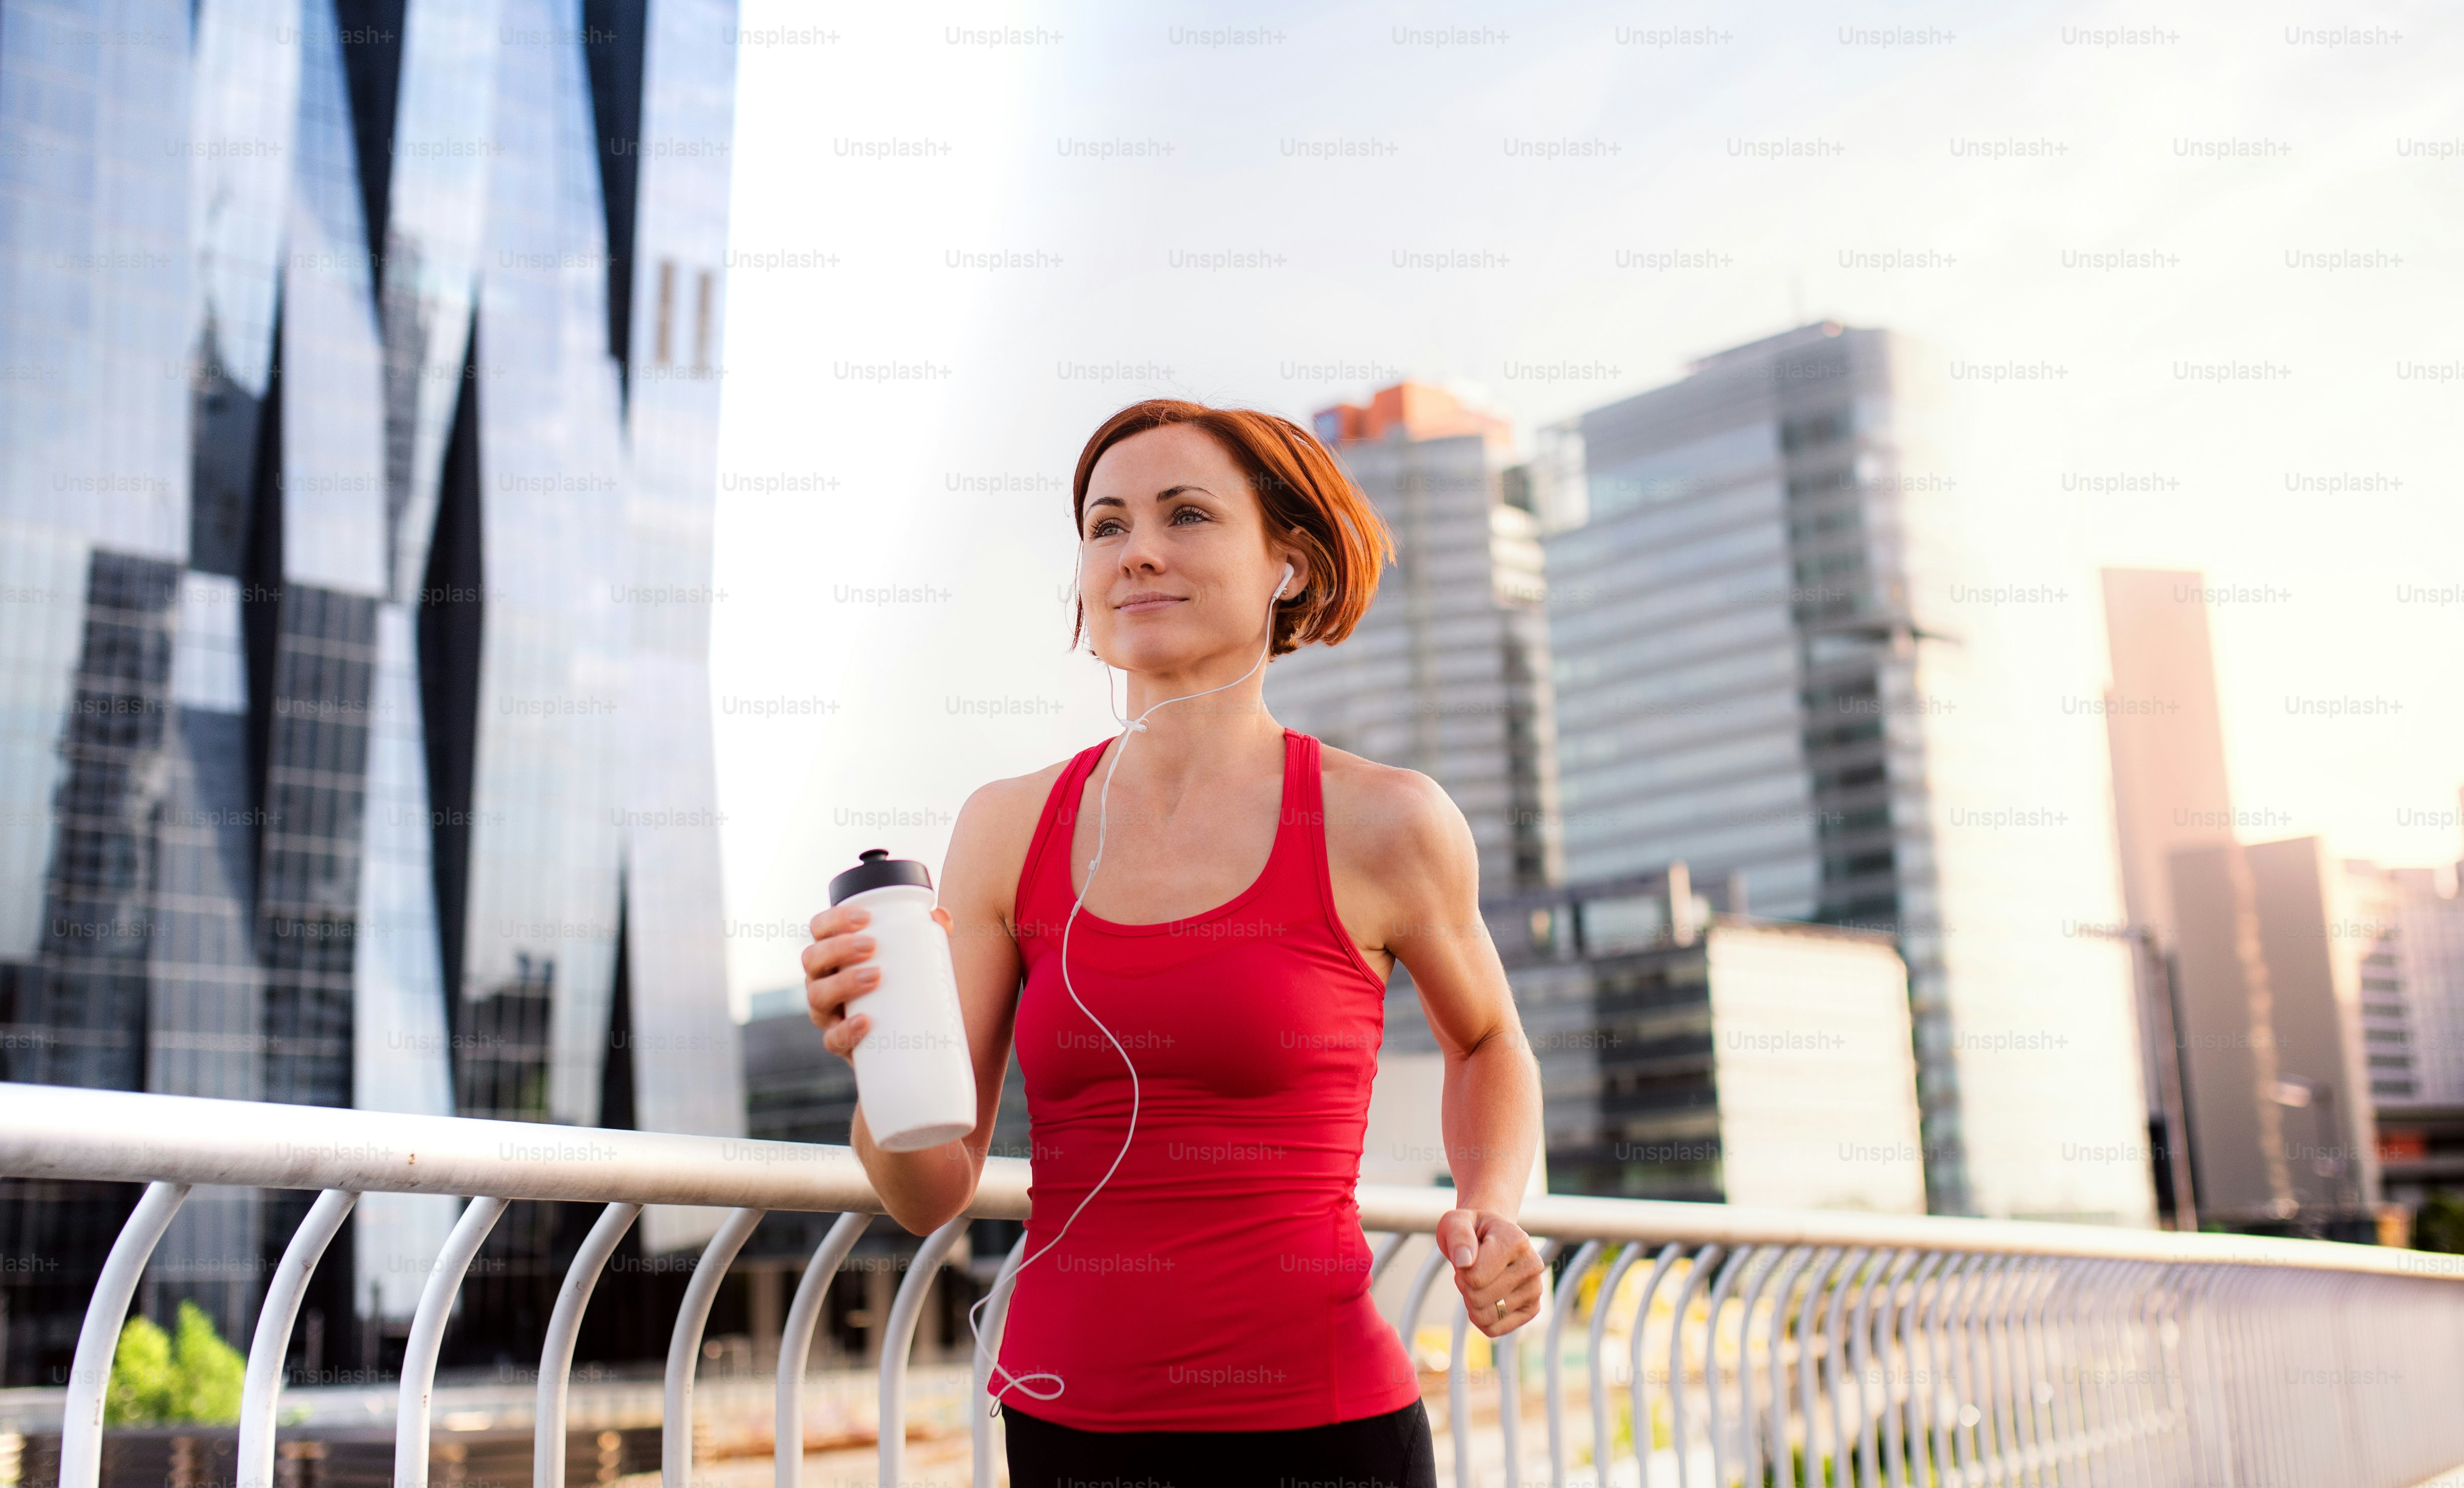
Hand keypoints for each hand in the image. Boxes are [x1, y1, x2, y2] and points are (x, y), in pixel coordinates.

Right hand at [802, 903, 954, 1063]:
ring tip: (875, 977)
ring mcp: (826, 1013)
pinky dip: (846, 1030)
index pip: (820, 929)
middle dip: (839, 948)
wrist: (905, 1037)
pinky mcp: (839, 1043)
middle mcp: (822, 981)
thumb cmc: (901, 986)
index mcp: (833, 955)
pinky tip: (864, 1021)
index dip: (834, 919)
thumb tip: (941, 916)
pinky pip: (832, 1039)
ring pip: (817, 995)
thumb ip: (927, 935)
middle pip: (813, 958)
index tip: (865, 917)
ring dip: (843, 983)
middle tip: (871, 946)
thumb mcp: (912, 959)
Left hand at [1438, 1208, 1542, 1336]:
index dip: (1461, 1271)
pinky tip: (1486, 1298)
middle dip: (1465, 1287)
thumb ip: (1458, 1237)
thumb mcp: (1455, 1223)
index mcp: (1517, 1240)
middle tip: (1471, 1270)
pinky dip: (1481, 1318)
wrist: (1490, 1237)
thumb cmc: (1471, 1231)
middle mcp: (1533, 1265)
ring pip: (1486, 1317)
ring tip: (1479, 1281)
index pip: (1475, 1277)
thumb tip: (1464, 1262)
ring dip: (1472, 1302)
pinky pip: (1494, 1329)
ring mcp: (1535, 1289)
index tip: (1466, 1256)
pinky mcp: (1532, 1309)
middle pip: (1479, 1298)